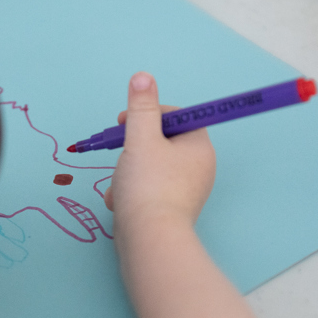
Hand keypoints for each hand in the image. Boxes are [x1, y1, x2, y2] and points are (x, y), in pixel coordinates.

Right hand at [104, 72, 215, 231]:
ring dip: (127, 172)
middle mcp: (198, 168)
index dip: (148, 114)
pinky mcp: (170, 210)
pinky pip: (147, 190)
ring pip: (149, 168)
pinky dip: (130, 192)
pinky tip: (119, 202)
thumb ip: (140, 107)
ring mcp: (185, 191)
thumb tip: (144, 77)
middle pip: (160, 143)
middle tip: (120, 153)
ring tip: (119, 185)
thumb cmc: (148, 186)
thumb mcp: (140, 138)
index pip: (176, 117)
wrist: (149, 240)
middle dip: (133, 148)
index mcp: (198, 147)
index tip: (125, 121)